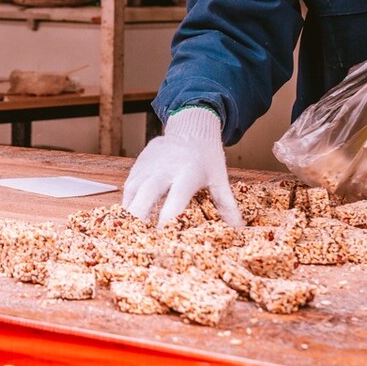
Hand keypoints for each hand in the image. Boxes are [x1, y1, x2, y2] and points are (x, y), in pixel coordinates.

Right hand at [122, 108, 242, 226]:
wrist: (191, 126)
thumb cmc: (207, 156)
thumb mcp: (220, 178)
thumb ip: (227, 205)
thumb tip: (239, 229)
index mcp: (188, 173)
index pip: (175, 199)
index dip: (169, 219)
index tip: (165, 238)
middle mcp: (165, 169)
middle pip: (146, 193)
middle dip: (139, 216)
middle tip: (137, 239)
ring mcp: (149, 165)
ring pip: (132, 189)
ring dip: (129, 212)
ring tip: (129, 233)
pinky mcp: (138, 164)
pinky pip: (129, 186)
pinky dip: (127, 203)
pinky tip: (130, 220)